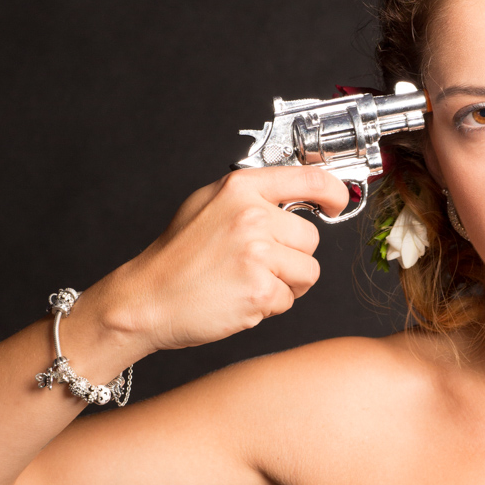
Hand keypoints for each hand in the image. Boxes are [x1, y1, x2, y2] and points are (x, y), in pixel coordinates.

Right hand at [89, 165, 351, 357]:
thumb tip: (295, 198)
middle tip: (255, 265)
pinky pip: (289, 300)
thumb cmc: (176, 258)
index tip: (338, 201)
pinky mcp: (260, 289)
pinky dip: (269, 306)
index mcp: (240, 188)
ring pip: (308, 271)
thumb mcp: (207, 205)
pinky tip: (239, 299)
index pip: (307, 178)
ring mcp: (257, 252)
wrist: (146, 299)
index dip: (332, 192)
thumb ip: (250, 198)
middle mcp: (251, 215)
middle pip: (311, 237)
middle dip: (292, 256)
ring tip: (247, 282)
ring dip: (286, 284)